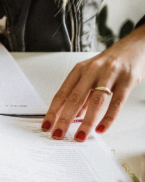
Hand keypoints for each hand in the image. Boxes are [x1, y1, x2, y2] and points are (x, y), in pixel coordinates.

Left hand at [43, 26, 144, 140]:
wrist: (137, 45)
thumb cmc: (111, 62)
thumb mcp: (91, 75)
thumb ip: (82, 95)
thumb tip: (72, 116)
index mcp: (79, 70)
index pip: (62, 94)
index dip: (52, 112)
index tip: (46, 126)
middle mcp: (92, 71)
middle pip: (75, 98)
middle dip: (64, 119)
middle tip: (58, 135)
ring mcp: (110, 74)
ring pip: (96, 101)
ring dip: (86, 122)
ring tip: (80, 136)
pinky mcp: (127, 79)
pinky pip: (117, 102)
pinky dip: (108, 118)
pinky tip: (101, 129)